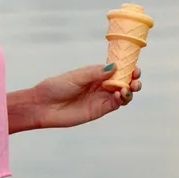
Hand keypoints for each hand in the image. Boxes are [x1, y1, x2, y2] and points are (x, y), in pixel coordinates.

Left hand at [27, 63, 142, 129]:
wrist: (43, 106)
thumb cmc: (56, 87)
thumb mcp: (76, 77)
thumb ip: (95, 73)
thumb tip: (115, 67)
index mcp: (96, 73)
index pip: (117, 69)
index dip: (128, 68)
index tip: (135, 67)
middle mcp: (101, 85)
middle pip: (123, 81)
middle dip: (133, 79)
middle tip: (135, 78)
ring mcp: (101, 98)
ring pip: (122, 93)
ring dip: (130, 90)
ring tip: (128, 88)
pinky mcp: (99, 110)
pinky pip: (115, 104)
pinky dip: (122, 99)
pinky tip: (121, 95)